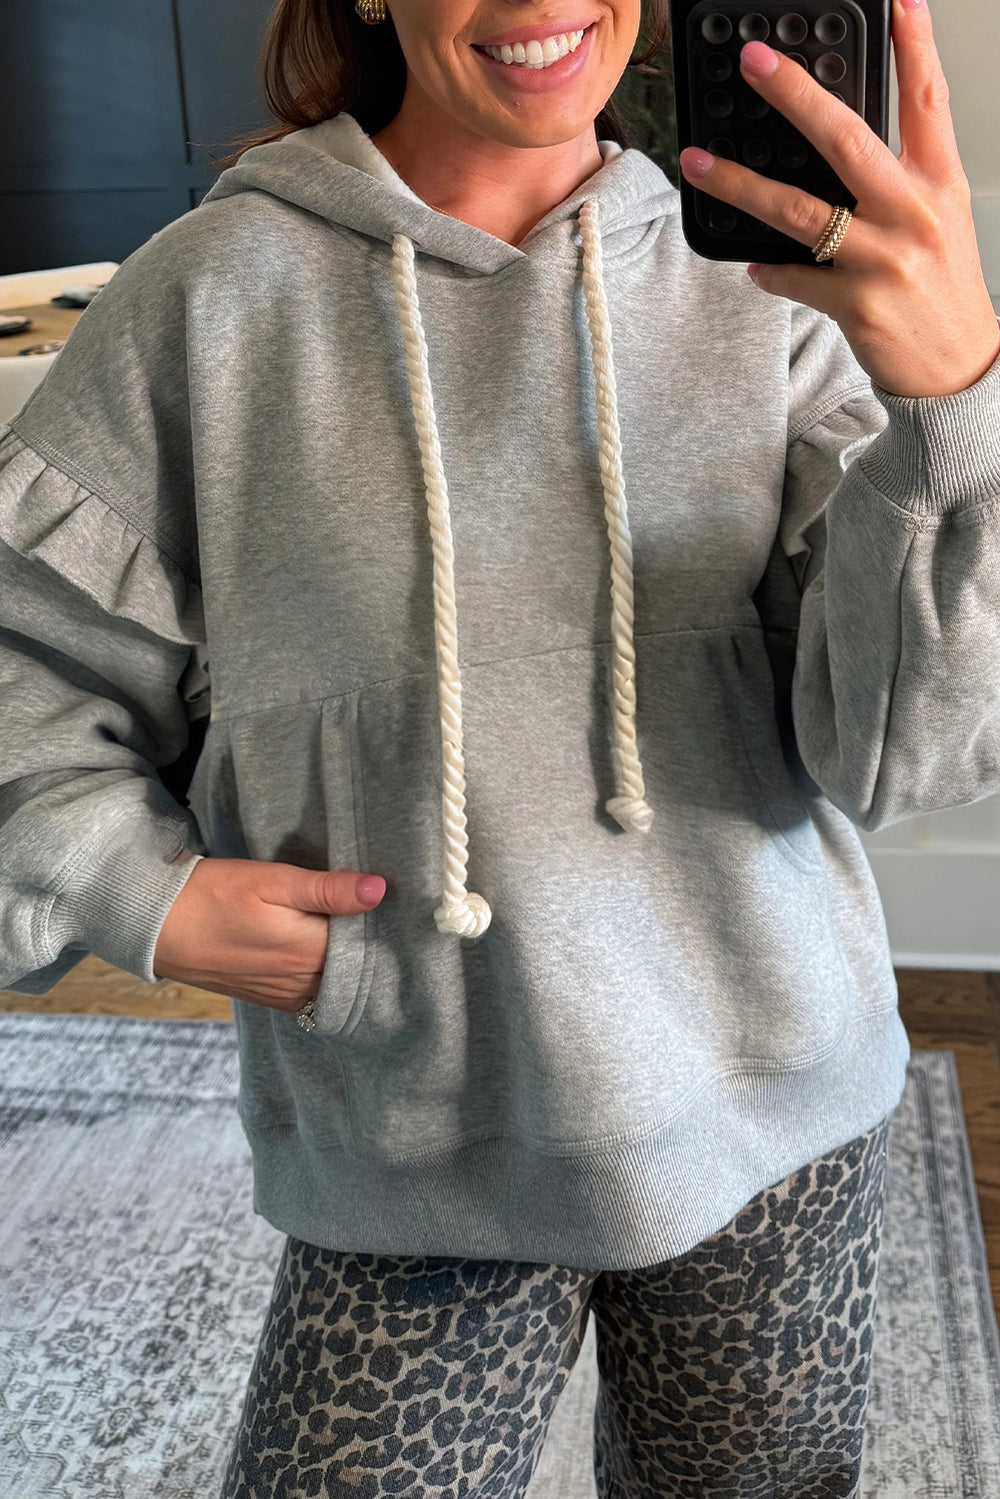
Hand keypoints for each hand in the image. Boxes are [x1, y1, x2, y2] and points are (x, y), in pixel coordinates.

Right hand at [152, 857, 385, 1009]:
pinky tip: (326, 955)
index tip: (395, 909)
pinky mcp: (269, 997)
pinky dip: (325, 979)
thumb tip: (378, 890)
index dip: (386, 929)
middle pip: (356, 971)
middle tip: (381, 920)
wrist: (157, 926)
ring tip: (358, 934)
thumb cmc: (214, 895)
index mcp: (310, 952)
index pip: (370, 948)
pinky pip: (312, 995)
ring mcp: (285, 995)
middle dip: (372, 950)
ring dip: (349, 966)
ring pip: (334, 986)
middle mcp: (302, 983)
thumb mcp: (272, 881)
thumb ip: (327, 890)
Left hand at [678, 0, 999, 397]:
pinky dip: (768, 269)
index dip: (914, 46)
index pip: (927, 100)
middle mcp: (912, 213)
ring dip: (741, 184)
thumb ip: (897, 180)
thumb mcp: (937, 220)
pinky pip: (793, 278)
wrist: (958, 367)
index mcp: (937, 183)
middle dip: (795, 95)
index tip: (898, 1)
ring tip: (700, 163)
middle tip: (754, 62)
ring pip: (800, 210)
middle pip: (848, 138)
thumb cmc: (942, 291)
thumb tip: (836, 149)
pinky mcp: (857, 304)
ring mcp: (883, 259)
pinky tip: (751, 262)